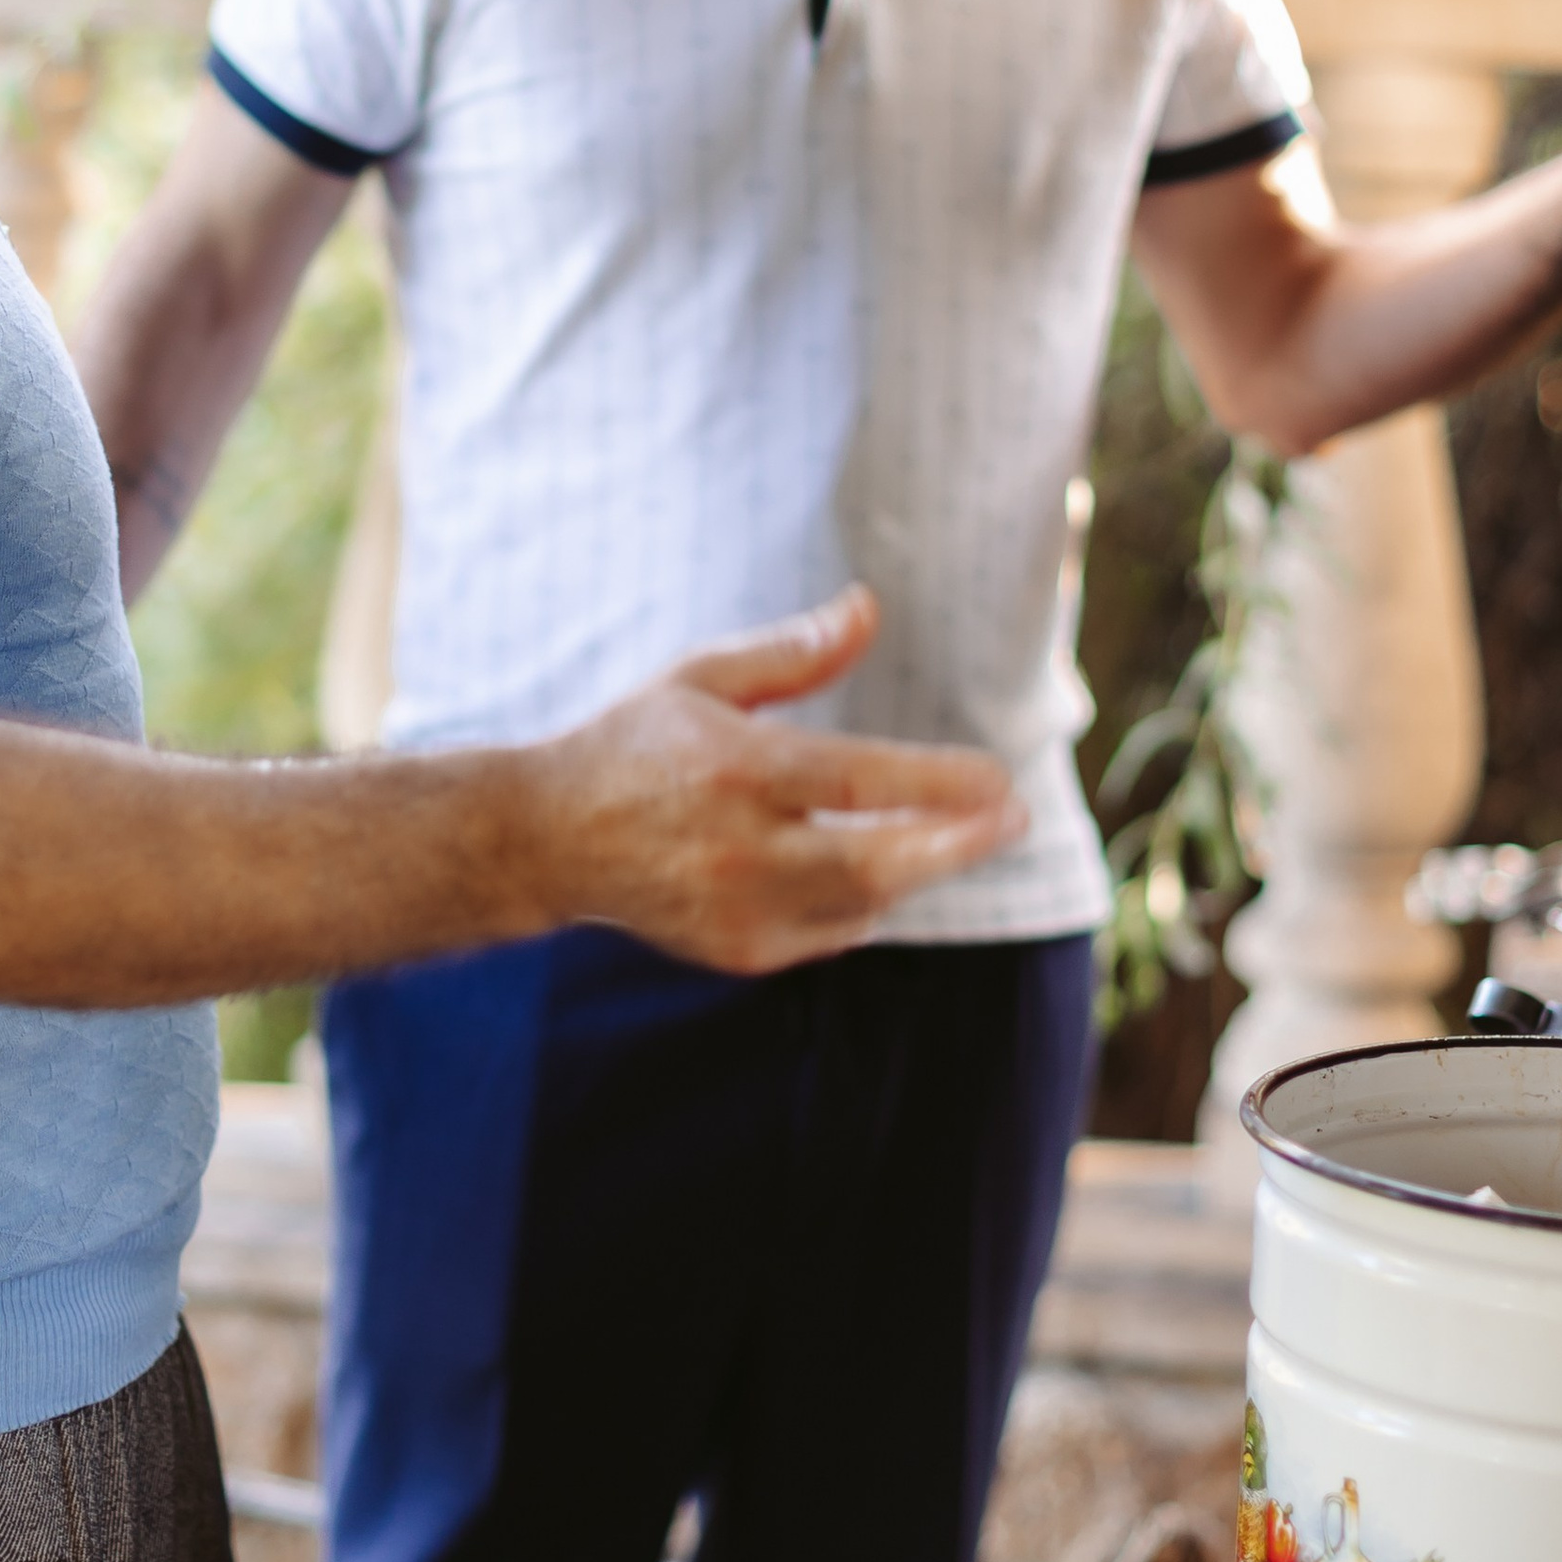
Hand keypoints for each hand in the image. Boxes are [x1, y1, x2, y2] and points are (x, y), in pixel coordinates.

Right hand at [515, 584, 1027, 973]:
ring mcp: (735, 911)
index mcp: (732, 769)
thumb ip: (793, 651)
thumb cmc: (635, 743)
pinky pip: (832, 933)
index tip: (1000, 779)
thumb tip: (869, 608)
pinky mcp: (736, 952)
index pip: (856, 783)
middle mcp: (735, 849)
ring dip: (922, 870)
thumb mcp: (703, 677)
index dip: (938, 785)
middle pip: (875, 863)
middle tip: (1014, 819)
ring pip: (862, 905)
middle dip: (958, 843)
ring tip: (964, 834)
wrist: (547, 842)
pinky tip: (884, 868)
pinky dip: (869, 902)